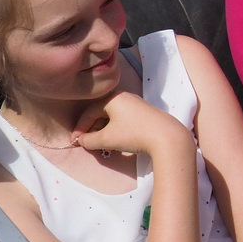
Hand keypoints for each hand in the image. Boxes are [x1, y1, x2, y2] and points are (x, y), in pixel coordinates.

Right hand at [73, 90, 192, 158]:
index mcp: (113, 98)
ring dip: (103, 130)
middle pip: (101, 113)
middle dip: (92, 129)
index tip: (75, 142)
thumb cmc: (133, 134)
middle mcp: (124, 97)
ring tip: (101, 144)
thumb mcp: (107, 139)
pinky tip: (116, 140)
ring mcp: (136, 104)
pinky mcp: (145, 112)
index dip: (80, 128)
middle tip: (87, 143)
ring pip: (112, 116)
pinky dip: (115, 129)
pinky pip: (123, 119)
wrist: (166, 137)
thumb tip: (82, 141)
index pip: (90, 112)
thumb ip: (89, 140)